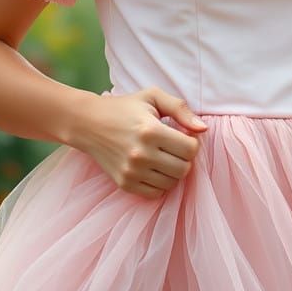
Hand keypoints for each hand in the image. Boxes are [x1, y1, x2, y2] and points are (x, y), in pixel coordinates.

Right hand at [81, 86, 207, 199]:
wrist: (88, 123)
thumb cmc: (125, 107)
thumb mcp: (152, 97)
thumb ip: (181, 109)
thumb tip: (203, 129)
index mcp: (151, 131)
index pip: (190, 149)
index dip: (192, 142)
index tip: (183, 135)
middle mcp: (141, 154)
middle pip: (183, 169)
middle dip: (185, 158)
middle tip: (174, 147)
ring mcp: (131, 172)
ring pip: (171, 183)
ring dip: (173, 171)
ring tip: (164, 156)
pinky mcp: (124, 184)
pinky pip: (156, 193)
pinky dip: (160, 183)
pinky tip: (154, 168)